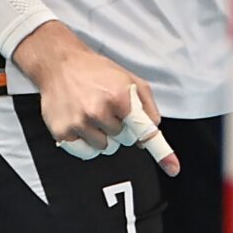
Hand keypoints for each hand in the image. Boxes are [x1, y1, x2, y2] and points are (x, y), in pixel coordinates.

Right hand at [12, 24, 179, 174]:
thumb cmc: (96, 71)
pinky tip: (82, 125)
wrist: (59, 63)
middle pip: (124, 141)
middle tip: (108, 109)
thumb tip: (153, 131)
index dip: (161, 150)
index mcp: (119, 96)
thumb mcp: (130, 79)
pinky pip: (86, 153)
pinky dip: (87, 144)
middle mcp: (99, 110)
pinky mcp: (63, 132)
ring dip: (103, 136)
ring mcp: (79, 123)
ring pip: (106, 148)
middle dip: (120, 128)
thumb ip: (147, 105)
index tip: (173, 168)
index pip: (143, 129)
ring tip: (93, 114)